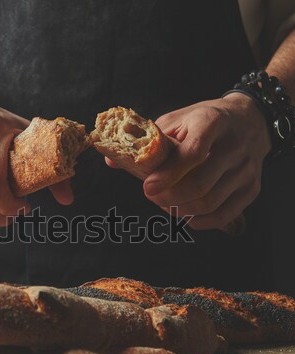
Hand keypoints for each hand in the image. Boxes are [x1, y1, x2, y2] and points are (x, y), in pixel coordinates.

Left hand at [142, 93, 270, 229]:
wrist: (249, 120)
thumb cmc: (204, 122)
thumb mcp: (176, 120)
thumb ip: (147, 141)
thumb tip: (112, 160)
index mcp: (212, 122)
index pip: (193, 153)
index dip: (167, 175)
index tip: (147, 188)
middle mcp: (234, 145)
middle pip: (200, 185)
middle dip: (169, 197)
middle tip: (153, 196)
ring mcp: (246, 169)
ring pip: (210, 203)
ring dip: (180, 210)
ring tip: (165, 203)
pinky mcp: (252, 188)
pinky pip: (223, 215)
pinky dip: (199, 221)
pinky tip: (184, 213)